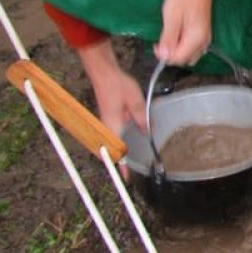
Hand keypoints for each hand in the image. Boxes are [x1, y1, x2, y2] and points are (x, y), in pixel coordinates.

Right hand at [74, 40, 144, 171]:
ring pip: (116, 141)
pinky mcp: (109, 118)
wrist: (104, 73)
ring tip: (139, 156)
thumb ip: (142, 119)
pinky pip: (117, 132)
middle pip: (115, 149)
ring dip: (125, 148)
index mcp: (112, 127)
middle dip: (125, 160)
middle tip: (139, 168)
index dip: (122, 167)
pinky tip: (137, 134)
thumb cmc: (118, 86)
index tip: (127, 180)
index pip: (117, 152)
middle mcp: (107, 128)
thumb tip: (147, 133)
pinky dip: (125, 137)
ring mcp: (107, 123)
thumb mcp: (136, 102)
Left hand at [156, 0, 226, 66]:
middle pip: (185, 59)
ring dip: (178, 52)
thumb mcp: (171, 17)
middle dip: (171, 55)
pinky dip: (184, 47)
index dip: (164, 55)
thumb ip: (168, 38)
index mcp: (195, 39)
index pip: (178, 58)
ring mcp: (205, 39)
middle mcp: (203, 42)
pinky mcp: (204, 34)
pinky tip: (178, 36)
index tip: (156, 45)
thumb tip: (164, 56)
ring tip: (169, 38)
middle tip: (161, 41)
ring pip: (190, 56)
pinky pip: (194, 49)